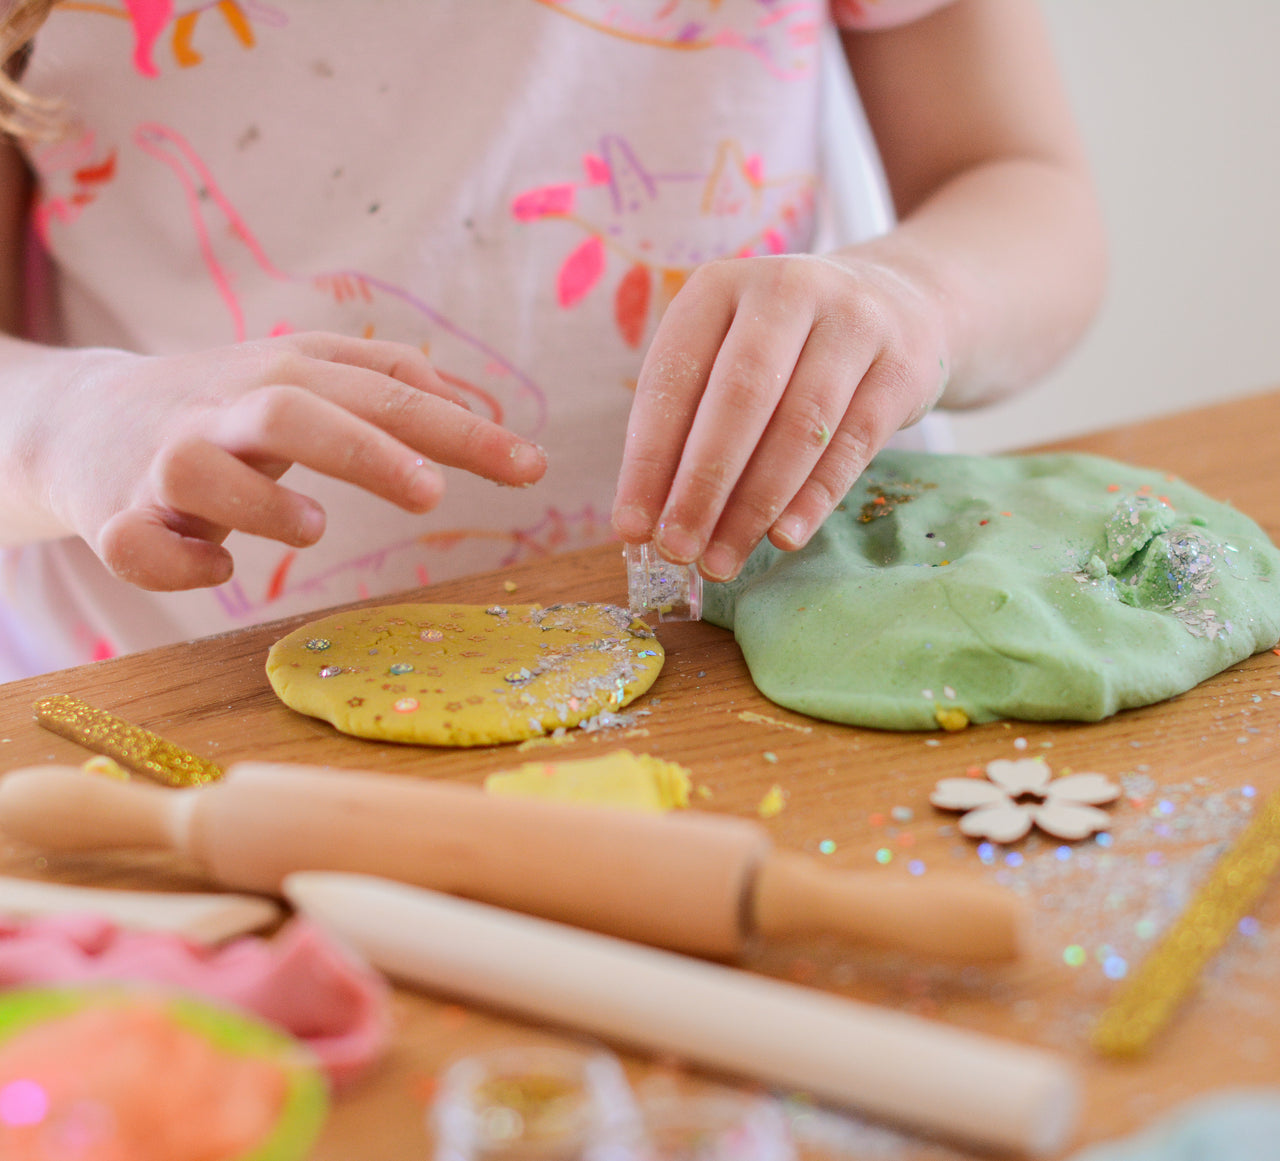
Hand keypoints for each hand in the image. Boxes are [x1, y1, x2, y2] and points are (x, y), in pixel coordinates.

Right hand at [35, 332, 545, 589]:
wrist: (87, 421)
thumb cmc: (225, 405)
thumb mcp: (304, 371)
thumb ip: (386, 374)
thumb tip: (469, 397)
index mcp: (286, 374)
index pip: (385, 392)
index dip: (460, 430)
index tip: (532, 467)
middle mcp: (227, 409)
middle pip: (294, 413)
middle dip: (364, 449)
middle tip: (431, 492)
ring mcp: (165, 462)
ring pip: (202, 471)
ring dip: (263, 503)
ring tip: (314, 529)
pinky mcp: (118, 517)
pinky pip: (138, 546)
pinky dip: (179, 564)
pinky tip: (221, 569)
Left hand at [611, 252, 947, 580]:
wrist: (898, 305)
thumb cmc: (783, 350)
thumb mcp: (726, 357)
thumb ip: (688, 426)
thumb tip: (648, 520)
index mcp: (720, 286)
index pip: (674, 378)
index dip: (648, 459)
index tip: (630, 528)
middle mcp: (787, 291)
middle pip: (738, 398)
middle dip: (701, 485)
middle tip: (676, 550)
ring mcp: (853, 324)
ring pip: (799, 426)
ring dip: (754, 505)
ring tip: (722, 560)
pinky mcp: (902, 368)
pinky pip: (853, 444)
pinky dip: (814, 499)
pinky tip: (783, 539)